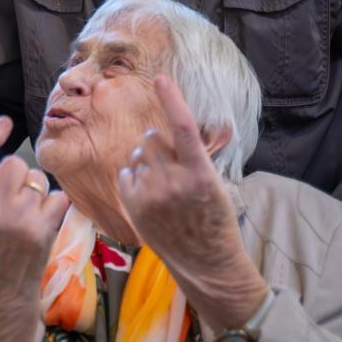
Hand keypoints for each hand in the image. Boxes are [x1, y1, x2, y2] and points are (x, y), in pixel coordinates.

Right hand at [0, 115, 67, 341]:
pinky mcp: (43, 231)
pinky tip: (43, 226)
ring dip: (38, 193)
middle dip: (20, 175)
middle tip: (16, 199)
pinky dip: (56, 208)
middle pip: (14, 165)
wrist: (2, 292)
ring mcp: (19, 220)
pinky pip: (58, 198)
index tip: (4, 121)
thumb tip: (11, 155)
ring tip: (27, 218)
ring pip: (38, 181)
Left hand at [118, 76, 268, 331]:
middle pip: (151, 136)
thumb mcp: (214, 183)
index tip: (161, 79)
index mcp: (200, 173)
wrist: (206, 262)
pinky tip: (151, 196)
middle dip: (158, 144)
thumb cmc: (214, 218)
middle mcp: (173, 182)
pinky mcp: (133, 205)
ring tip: (164, 186)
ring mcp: (150, 195)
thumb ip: (193, 156)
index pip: (183, 128)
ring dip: (147, 160)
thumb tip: (178, 126)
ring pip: (137, 152)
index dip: (172, 100)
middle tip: (173, 167)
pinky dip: (136, 177)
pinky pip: (127, 172)